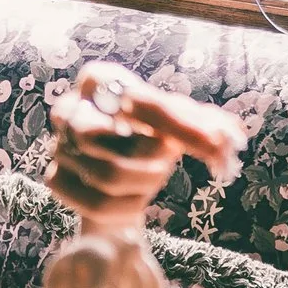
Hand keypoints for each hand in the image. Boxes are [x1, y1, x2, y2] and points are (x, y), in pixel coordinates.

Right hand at [48, 62, 246, 229]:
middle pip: (112, 137)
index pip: (134, 97)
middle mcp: (69, 107)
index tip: (206, 142)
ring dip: (143, 183)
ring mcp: (58, 145)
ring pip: (106, 174)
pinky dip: (126, 208)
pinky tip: (134, 200)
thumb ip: (206, 127)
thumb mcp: (180, 126)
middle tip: (168, 161)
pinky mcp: (56, 180)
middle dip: (150, 157)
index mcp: (99, 80)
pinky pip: (96, 203)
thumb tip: (232, 137)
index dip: (170, 122)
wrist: (120, 178)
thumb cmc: (151, 138)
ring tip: (153, 178)